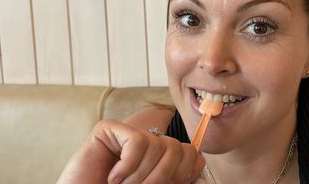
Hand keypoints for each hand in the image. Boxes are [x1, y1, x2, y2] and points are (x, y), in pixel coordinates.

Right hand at [57, 120, 204, 183]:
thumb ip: (174, 181)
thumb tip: (200, 165)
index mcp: (159, 163)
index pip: (191, 154)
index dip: (187, 172)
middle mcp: (146, 147)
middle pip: (178, 148)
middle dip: (164, 176)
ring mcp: (127, 137)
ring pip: (158, 144)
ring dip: (141, 176)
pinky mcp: (108, 130)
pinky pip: (136, 141)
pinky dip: (128, 167)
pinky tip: (113, 177)